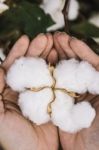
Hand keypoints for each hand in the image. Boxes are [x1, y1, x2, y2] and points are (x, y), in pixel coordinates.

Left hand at [0, 34, 57, 149]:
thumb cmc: (15, 138)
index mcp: (10, 90)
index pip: (14, 67)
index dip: (19, 52)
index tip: (26, 39)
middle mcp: (25, 88)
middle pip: (30, 64)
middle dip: (36, 50)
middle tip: (44, 37)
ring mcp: (40, 91)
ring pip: (43, 69)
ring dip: (47, 55)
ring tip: (53, 43)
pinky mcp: (52, 96)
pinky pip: (55, 79)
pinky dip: (57, 68)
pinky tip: (59, 58)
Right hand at [54, 32, 98, 149]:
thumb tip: (98, 59)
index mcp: (97, 84)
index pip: (89, 63)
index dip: (80, 51)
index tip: (70, 40)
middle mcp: (84, 88)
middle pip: (74, 65)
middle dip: (66, 51)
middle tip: (55, 38)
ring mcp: (70, 95)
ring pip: (63, 73)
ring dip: (57, 59)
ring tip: (49, 45)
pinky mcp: (59, 104)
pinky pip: (54, 87)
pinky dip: (50, 76)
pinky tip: (45, 65)